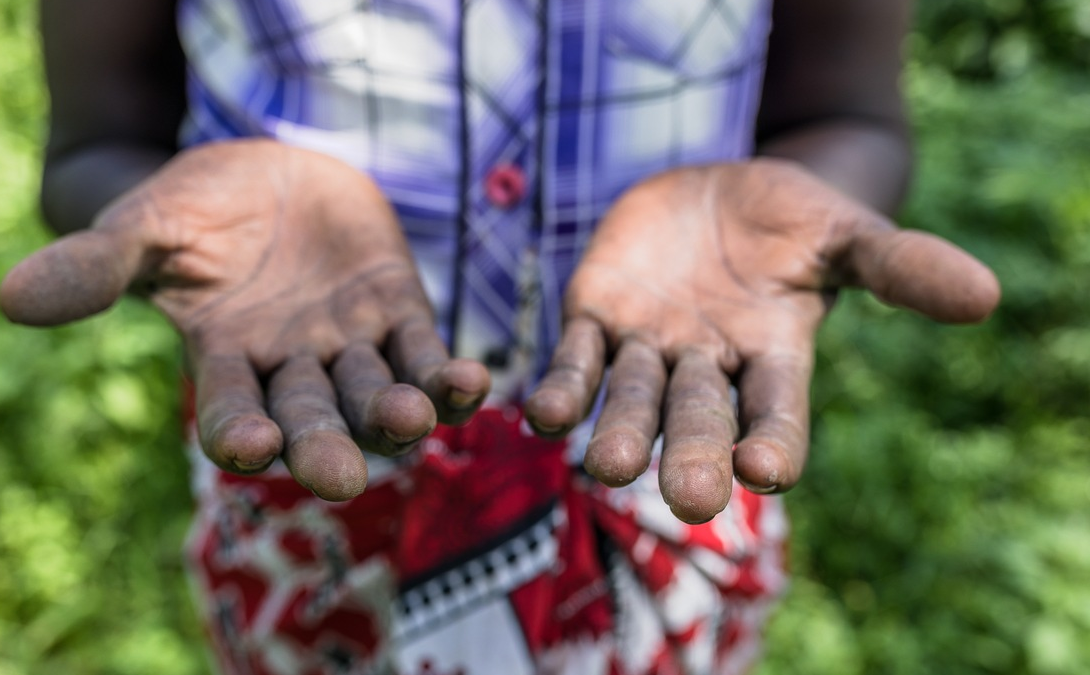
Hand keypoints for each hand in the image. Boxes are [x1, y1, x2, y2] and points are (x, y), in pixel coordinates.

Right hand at [0, 139, 489, 499]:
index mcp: (227, 361)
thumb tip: (10, 298)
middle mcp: (291, 369)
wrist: (269, 175)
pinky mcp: (398, 314)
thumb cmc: (195, 207)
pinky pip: (425, 354)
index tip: (245, 449)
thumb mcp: (145, 227)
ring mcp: (349, 346)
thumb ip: (97, 265)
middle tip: (339, 477)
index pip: (230, 410)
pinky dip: (447, 374)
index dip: (237, 430)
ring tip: (412, 420)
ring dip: (395, 413)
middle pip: (310, 420)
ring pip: (374, 395)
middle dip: (323, 447)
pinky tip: (472, 384)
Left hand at [525, 159, 998, 522]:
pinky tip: (541, 413)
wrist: (719, 189)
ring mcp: (648, 345)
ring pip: (629, 399)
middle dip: (691, 455)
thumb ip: (900, 265)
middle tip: (687, 499)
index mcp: (772, 355)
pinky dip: (560, 386)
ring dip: (616, 433)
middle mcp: (706, 365)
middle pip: (697, 419)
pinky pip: (574, 358)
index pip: (776, 411)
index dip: (773, 442)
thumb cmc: (793, 218)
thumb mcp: (846, 231)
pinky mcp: (596, 315)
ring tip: (604, 465)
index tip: (768, 474)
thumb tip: (986, 294)